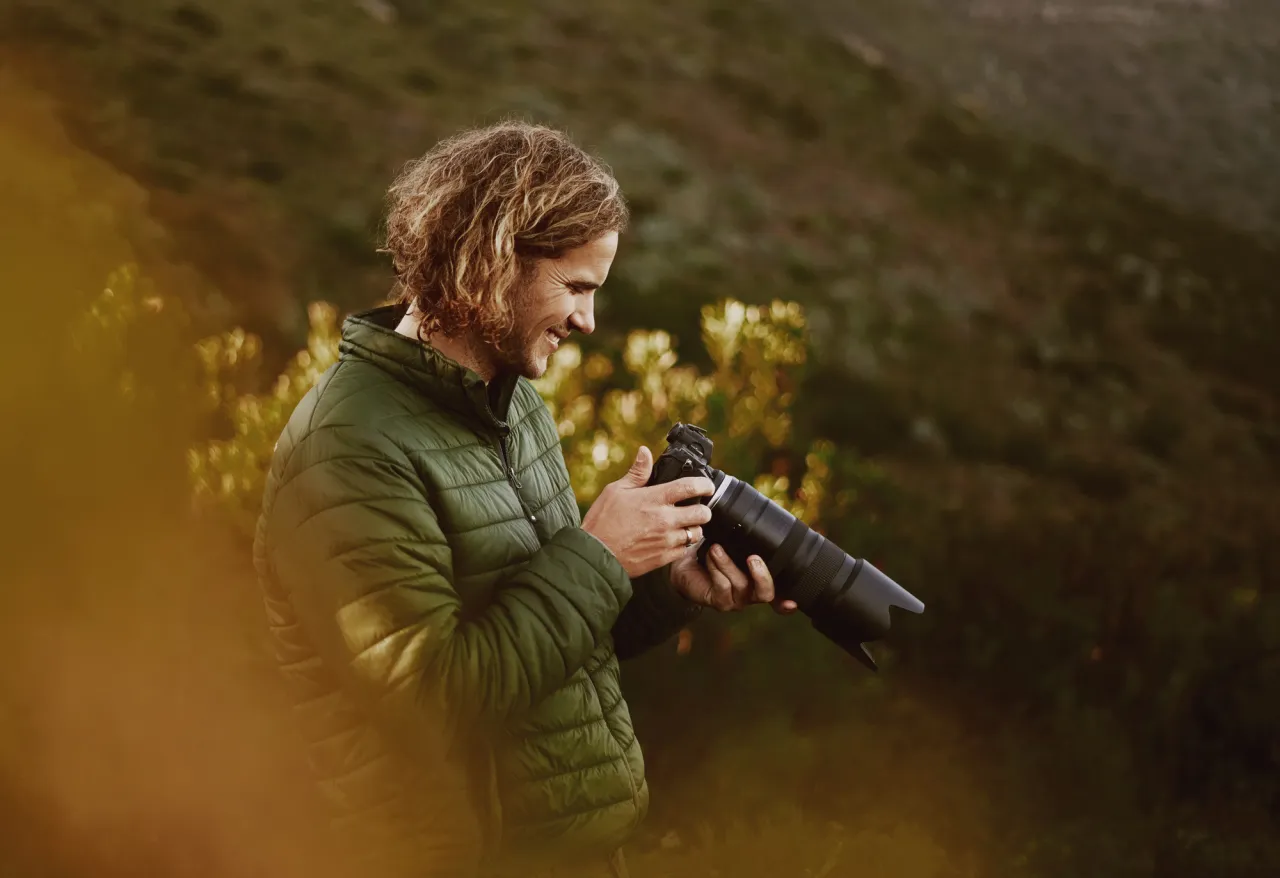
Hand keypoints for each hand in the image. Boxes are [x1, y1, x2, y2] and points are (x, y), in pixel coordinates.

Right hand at [581, 446, 714, 577]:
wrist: (595, 554)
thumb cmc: (602, 521)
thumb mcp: (616, 491)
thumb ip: (637, 473)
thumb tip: (645, 452)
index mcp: (655, 499)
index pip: (691, 487)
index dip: (705, 485)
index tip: (707, 486)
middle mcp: (665, 519)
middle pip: (703, 513)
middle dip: (703, 509)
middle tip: (696, 508)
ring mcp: (666, 540)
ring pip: (697, 533)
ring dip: (694, 528)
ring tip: (685, 525)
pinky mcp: (664, 557)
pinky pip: (685, 550)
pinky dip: (683, 544)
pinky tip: (673, 540)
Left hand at [669, 543, 799, 613]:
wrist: (686, 563)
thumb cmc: (714, 550)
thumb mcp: (734, 542)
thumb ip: (749, 539)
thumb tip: (762, 519)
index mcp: (760, 579)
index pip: (781, 594)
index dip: (788, 601)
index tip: (793, 602)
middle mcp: (753, 593)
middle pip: (767, 593)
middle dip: (762, 575)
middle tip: (753, 558)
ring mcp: (737, 600)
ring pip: (741, 585)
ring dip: (728, 564)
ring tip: (716, 548)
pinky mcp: (720, 602)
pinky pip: (722, 586)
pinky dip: (716, 568)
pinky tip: (710, 555)